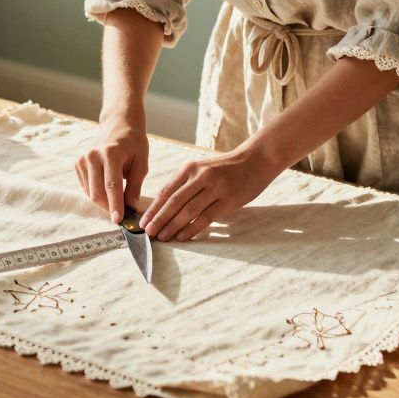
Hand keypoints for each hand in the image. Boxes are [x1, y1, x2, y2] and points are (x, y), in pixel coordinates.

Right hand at [75, 114, 148, 223]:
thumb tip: (131, 208)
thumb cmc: (133, 143)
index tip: (118, 220)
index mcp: (110, 154)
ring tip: (118, 199)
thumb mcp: (141, 162)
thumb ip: (136, 186)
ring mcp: (82, 159)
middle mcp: (92, 156)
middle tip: (122, 214)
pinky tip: (108, 189)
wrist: (118, 124)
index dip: (115, 205)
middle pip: (97, 192)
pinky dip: (97, 193)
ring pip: (90, 192)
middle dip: (109, 207)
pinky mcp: (77, 163)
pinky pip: (86, 187)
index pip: (111, 186)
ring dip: (104, 201)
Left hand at [139, 146, 278, 240]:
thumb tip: (165, 207)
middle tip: (148, 232)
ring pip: (188, 210)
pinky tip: (182, 236)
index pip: (166, 191)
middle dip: (158, 219)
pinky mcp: (229, 200)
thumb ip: (186, 184)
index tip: (143, 221)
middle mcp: (201, 177)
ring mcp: (215, 188)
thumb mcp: (202, 168)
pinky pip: (206, 217)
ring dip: (172, 226)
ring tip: (162, 237)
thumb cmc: (226, 168)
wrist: (256, 160)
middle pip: (174, 202)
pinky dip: (192, 228)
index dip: (153, 208)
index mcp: (190, 168)